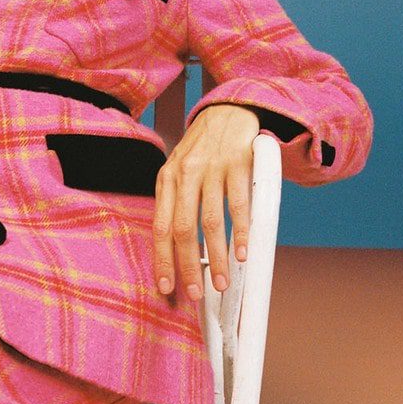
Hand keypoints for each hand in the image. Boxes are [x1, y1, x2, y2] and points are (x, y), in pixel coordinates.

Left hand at [153, 103, 258, 301]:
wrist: (228, 110)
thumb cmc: (204, 148)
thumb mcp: (181, 170)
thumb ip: (177, 202)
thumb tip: (178, 249)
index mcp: (167, 180)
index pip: (160, 227)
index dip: (162, 259)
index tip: (167, 286)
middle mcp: (185, 174)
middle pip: (182, 229)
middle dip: (188, 266)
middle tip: (195, 293)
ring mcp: (211, 169)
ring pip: (210, 222)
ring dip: (217, 257)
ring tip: (223, 282)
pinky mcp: (237, 164)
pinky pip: (238, 205)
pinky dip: (240, 233)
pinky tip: (243, 252)